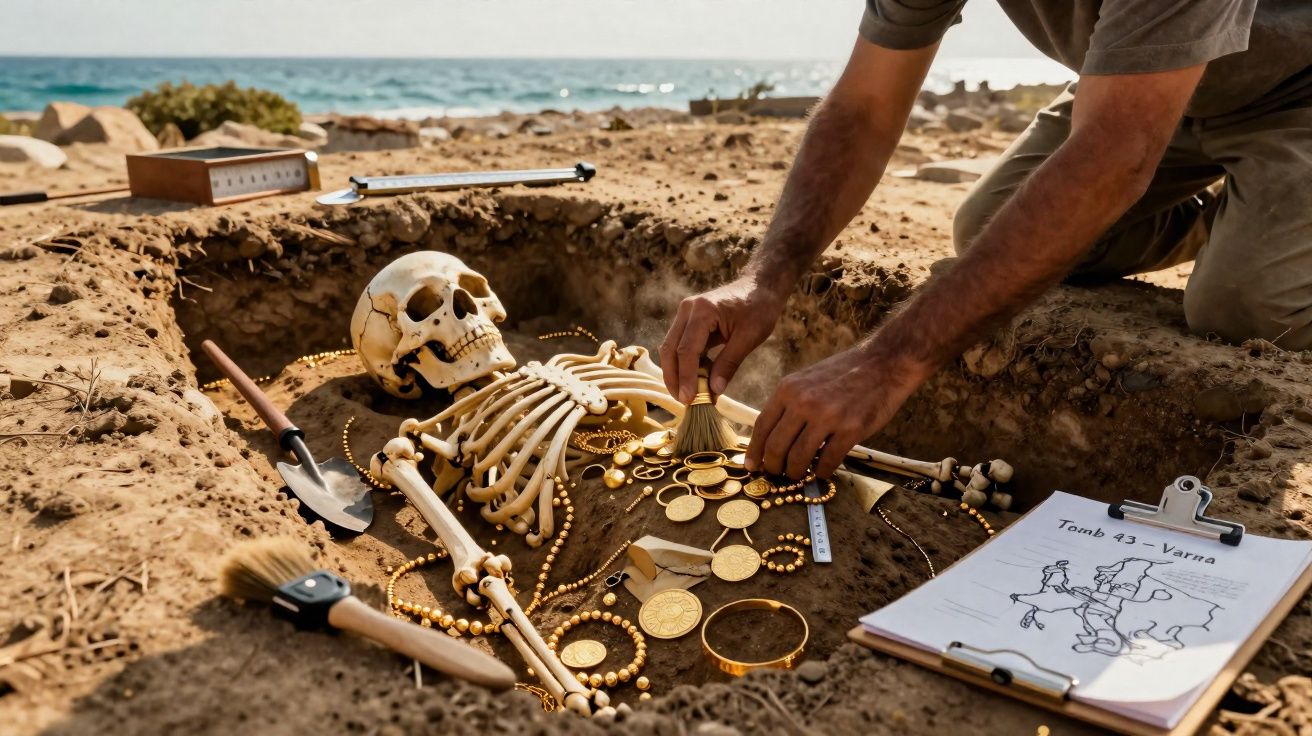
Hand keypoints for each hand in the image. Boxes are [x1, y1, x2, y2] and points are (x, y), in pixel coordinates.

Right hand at [660, 278, 784, 403]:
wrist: (760, 287)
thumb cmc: (759, 309)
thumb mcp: (749, 337)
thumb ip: (729, 363)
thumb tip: (714, 391)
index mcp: (702, 310)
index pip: (686, 350)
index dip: (685, 377)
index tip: (689, 400)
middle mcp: (687, 310)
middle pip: (670, 349)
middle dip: (674, 378)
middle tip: (684, 402)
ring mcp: (685, 314)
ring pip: (670, 348)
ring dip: (676, 373)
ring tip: (687, 395)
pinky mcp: (688, 320)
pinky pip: (680, 345)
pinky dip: (684, 364)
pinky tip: (693, 380)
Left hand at [745, 344, 926, 478]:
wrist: (884, 362)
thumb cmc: (845, 373)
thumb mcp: (807, 380)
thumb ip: (789, 404)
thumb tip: (771, 437)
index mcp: (789, 389)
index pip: (762, 426)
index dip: (754, 451)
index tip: (751, 467)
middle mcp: (804, 402)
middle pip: (776, 446)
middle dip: (773, 467)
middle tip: (777, 475)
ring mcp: (827, 416)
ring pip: (799, 458)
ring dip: (796, 473)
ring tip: (799, 475)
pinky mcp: (851, 429)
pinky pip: (827, 461)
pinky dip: (821, 472)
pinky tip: (822, 472)